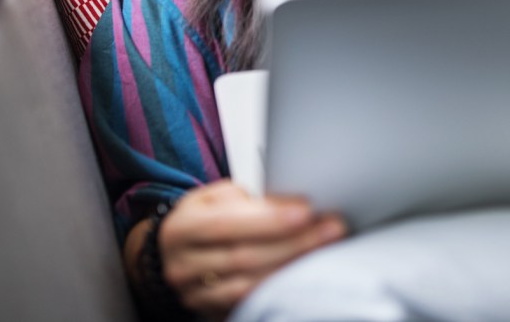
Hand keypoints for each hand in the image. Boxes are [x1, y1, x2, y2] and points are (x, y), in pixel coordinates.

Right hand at [156, 180, 346, 315]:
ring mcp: (195, 296)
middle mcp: (182, 266)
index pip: (226, 224)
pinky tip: (304, 274)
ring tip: (326, 249)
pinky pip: (250, 303)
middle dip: (293, 242)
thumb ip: (250, 202)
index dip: (268, 220)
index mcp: (181, 229)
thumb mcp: (218, 198)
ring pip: (249, 285)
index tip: (306, 211)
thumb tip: (294, 206)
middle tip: (331, 228)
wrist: (178, 253)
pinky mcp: (211, 313)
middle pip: (244, 257)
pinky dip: (280, 287)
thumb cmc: (205, 218)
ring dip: (292, 266)